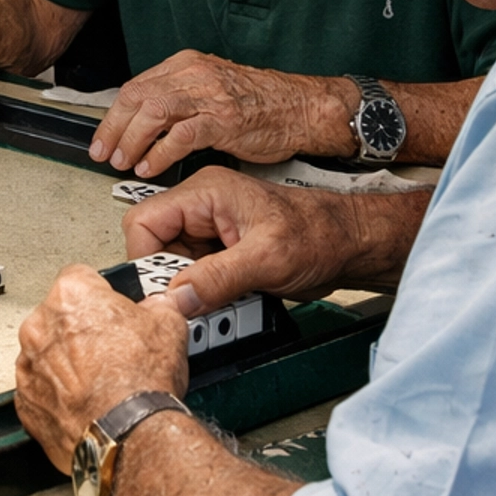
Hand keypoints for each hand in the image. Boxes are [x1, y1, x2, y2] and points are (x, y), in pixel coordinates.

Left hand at [16, 265, 188, 472]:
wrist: (127, 434)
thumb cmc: (140, 382)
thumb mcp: (168, 326)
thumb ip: (157, 306)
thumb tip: (159, 307)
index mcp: (70, 295)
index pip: (81, 278)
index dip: (103, 295)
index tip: (114, 311)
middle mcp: (39, 326)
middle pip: (60, 317)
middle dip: (82, 330)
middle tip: (112, 350)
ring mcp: (28, 365)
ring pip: (47, 355)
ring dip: (67, 364)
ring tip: (101, 382)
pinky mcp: (25, 402)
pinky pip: (40, 390)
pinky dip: (57, 396)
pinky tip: (85, 404)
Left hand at [90, 50, 348, 175]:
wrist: (302, 107)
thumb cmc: (261, 103)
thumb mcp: (212, 90)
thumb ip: (180, 98)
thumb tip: (142, 122)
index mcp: (187, 65)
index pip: (136, 87)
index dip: (113, 115)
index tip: (102, 137)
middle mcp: (195, 74)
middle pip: (138, 97)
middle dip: (114, 129)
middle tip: (104, 153)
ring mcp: (210, 95)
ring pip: (154, 112)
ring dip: (132, 141)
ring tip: (124, 161)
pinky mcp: (225, 119)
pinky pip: (181, 135)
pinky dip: (159, 153)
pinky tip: (150, 167)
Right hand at [121, 166, 373, 311]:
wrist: (352, 245)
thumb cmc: (321, 233)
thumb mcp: (267, 258)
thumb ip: (218, 278)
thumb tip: (176, 297)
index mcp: (205, 193)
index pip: (144, 220)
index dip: (146, 258)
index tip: (165, 290)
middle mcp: (203, 208)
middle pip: (156, 247)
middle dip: (173, 280)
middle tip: (197, 302)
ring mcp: (211, 232)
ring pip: (175, 266)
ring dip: (192, 292)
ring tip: (223, 302)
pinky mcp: (222, 253)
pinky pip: (197, 278)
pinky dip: (207, 296)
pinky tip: (231, 300)